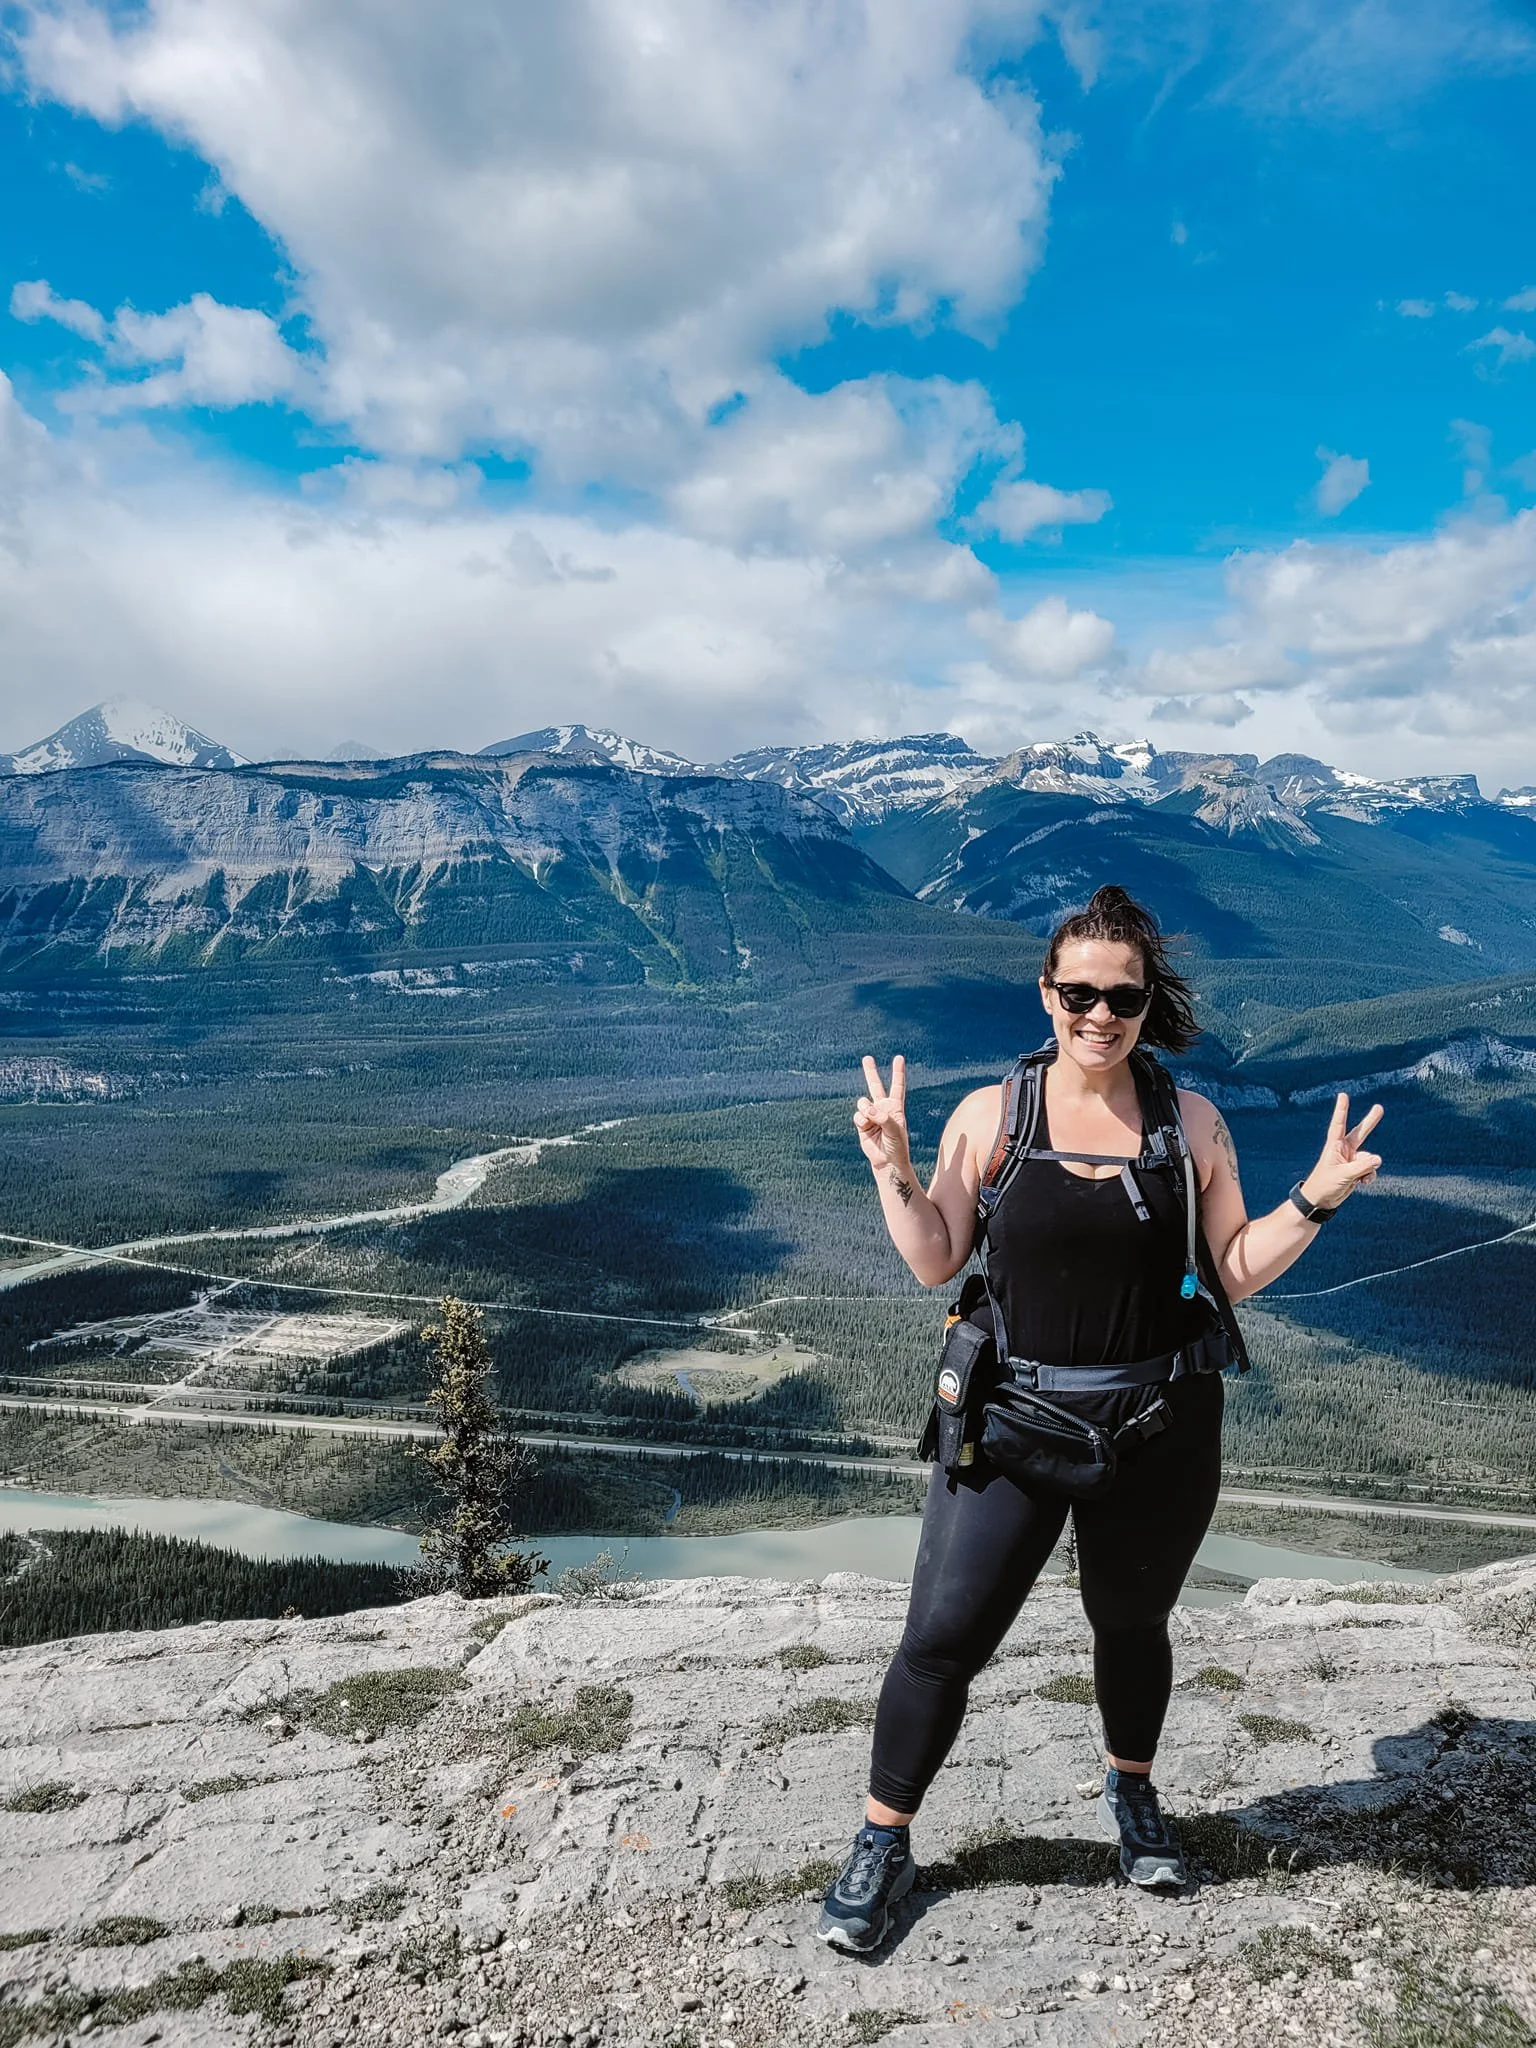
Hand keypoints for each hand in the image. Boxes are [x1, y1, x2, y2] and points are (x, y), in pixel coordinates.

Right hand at [854, 1054, 913, 1182]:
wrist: (887, 1161)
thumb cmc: (897, 1146)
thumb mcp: (895, 1130)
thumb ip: (883, 1117)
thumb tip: (867, 1110)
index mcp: (895, 1107)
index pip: (897, 1086)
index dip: (898, 1072)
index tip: (899, 1058)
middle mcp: (882, 1108)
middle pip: (875, 1086)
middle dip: (870, 1072)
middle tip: (867, 1058)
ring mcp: (870, 1115)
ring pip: (862, 1102)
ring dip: (866, 1109)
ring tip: (871, 1120)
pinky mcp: (861, 1124)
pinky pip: (857, 1115)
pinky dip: (861, 1120)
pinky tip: (866, 1127)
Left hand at [1303, 1094, 1384, 1210]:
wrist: (1321, 1201)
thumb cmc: (1325, 1184)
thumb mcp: (1343, 1175)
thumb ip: (1362, 1167)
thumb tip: (1379, 1159)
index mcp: (1335, 1146)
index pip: (1339, 1124)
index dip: (1342, 1110)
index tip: (1343, 1095)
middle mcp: (1344, 1150)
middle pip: (1360, 1133)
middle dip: (1370, 1121)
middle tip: (1379, 1108)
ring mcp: (1351, 1160)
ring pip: (1369, 1159)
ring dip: (1368, 1168)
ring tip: (1360, 1178)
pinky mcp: (1356, 1170)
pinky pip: (1370, 1169)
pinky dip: (1370, 1175)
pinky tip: (1363, 1183)